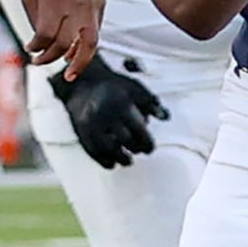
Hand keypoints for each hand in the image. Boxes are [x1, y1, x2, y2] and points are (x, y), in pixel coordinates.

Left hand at [17, 0, 103, 77]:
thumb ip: (36, 17)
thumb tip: (39, 43)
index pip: (46, 37)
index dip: (36, 48)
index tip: (30, 49)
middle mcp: (76, 3)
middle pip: (66, 44)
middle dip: (51, 58)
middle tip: (40, 62)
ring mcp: (92, 3)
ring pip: (90, 42)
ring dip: (79, 61)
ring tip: (71, 72)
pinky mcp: (101, 1)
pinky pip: (95, 29)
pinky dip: (85, 42)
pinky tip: (75, 49)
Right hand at [49, 53, 166, 168]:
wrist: (82, 83)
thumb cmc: (113, 87)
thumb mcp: (135, 89)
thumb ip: (151, 103)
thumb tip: (165, 117)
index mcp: (121, 104)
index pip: (138, 130)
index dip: (146, 142)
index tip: (150, 148)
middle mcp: (106, 114)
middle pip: (124, 140)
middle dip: (135, 149)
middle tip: (140, 151)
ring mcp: (92, 124)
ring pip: (108, 148)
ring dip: (121, 158)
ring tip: (127, 161)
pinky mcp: (82, 131)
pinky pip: (93, 151)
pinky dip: (103, 160)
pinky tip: (112, 163)